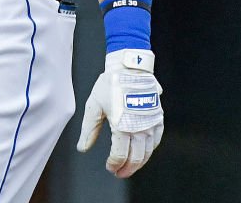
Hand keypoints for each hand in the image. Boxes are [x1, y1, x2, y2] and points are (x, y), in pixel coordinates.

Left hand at [77, 49, 162, 176]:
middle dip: (127, 169)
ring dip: (139, 163)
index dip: (114, 165)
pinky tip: (142, 152)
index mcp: (122, 126)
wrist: (130, 68)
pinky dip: (149, 151)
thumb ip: (89, 129)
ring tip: (129, 166)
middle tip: (119, 173)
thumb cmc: (110, 84)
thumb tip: (82, 147)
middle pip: (135, 158)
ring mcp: (151, 125)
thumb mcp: (94, 105)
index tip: (110, 168)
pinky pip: (155, 142)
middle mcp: (140, 129)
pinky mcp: (158, 119)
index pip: (120, 155)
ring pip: (147, 152)